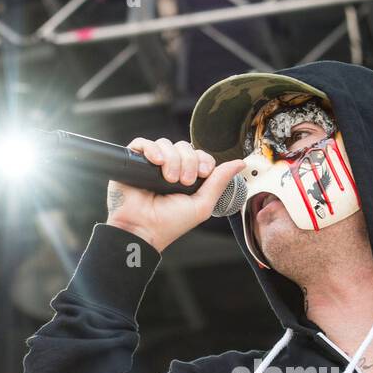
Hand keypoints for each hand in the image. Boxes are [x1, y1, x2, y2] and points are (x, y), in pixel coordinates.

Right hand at [106, 137, 245, 252]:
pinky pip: (143, 143)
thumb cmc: (170, 224)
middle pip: (184, 147)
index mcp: (187, 178)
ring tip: (168, 179)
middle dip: (188, 162)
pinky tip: (156, 162)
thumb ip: (220, 182)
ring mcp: (151, 165)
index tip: (202, 174)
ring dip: (172, 159)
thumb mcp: (202, 204)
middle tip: (184, 182)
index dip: (203, 160)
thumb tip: (239, 164)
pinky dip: (152, 149)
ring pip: (166, 144)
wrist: (143, 230)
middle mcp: (169, 168)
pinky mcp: (133, 162)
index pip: (199, 155)